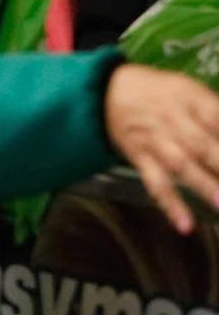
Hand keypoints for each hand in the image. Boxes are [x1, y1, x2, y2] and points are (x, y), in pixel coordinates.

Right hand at [104, 64, 218, 233]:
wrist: (106, 92)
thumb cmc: (159, 92)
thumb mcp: (190, 89)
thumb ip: (215, 111)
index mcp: (190, 99)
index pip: (218, 119)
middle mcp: (172, 120)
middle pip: (202, 145)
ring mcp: (154, 141)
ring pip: (181, 166)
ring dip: (203, 186)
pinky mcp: (140, 158)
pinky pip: (155, 183)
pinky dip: (169, 204)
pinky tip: (185, 224)